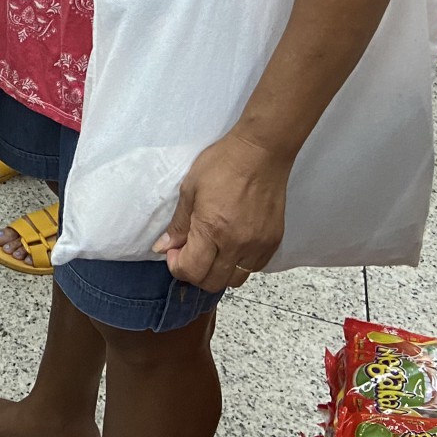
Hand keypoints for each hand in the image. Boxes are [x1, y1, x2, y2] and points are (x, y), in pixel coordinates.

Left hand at [153, 132, 292, 291]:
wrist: (260, 153)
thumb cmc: (222, 164)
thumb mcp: (189, 190)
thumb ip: (178, 224)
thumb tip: (163, 248)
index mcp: (212, 229)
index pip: (192, 271)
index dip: (177, 267)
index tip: (173, 252)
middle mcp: (237, 244)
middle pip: (213, 283)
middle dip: (195, 274)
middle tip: (188, 254)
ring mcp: (258, 245)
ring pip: (235, 280)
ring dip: (218, 273)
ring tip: (211, 252)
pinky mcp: (273, 241)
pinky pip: (254, 268)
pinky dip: (239, 265)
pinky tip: (231, 247)